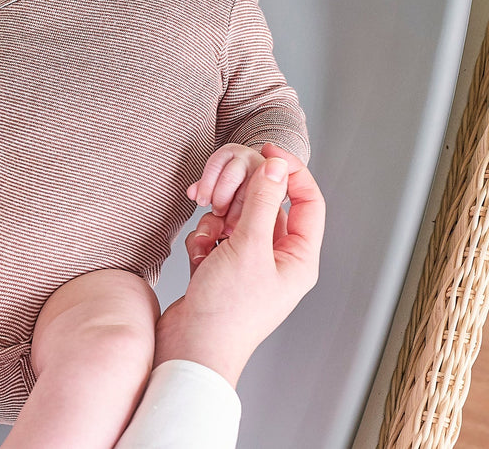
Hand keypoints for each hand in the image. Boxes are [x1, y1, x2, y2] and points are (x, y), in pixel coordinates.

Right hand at [155, 144, 324, 386]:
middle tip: (221, 201)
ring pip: (235, 216)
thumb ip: (263, 202)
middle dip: (240, 199)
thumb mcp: (248, 248)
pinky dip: (202, 238)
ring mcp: (248, 262)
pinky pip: (214, 233)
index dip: (290, 171)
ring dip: (216, 221)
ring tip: (208, 240)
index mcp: (298, 257)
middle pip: (265, 205)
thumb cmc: (227, 312)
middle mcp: (277, 257)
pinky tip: (197, 256)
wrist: (190, 348)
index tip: (266, 150)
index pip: (307, 201)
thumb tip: (276, 166)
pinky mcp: (221, 265)